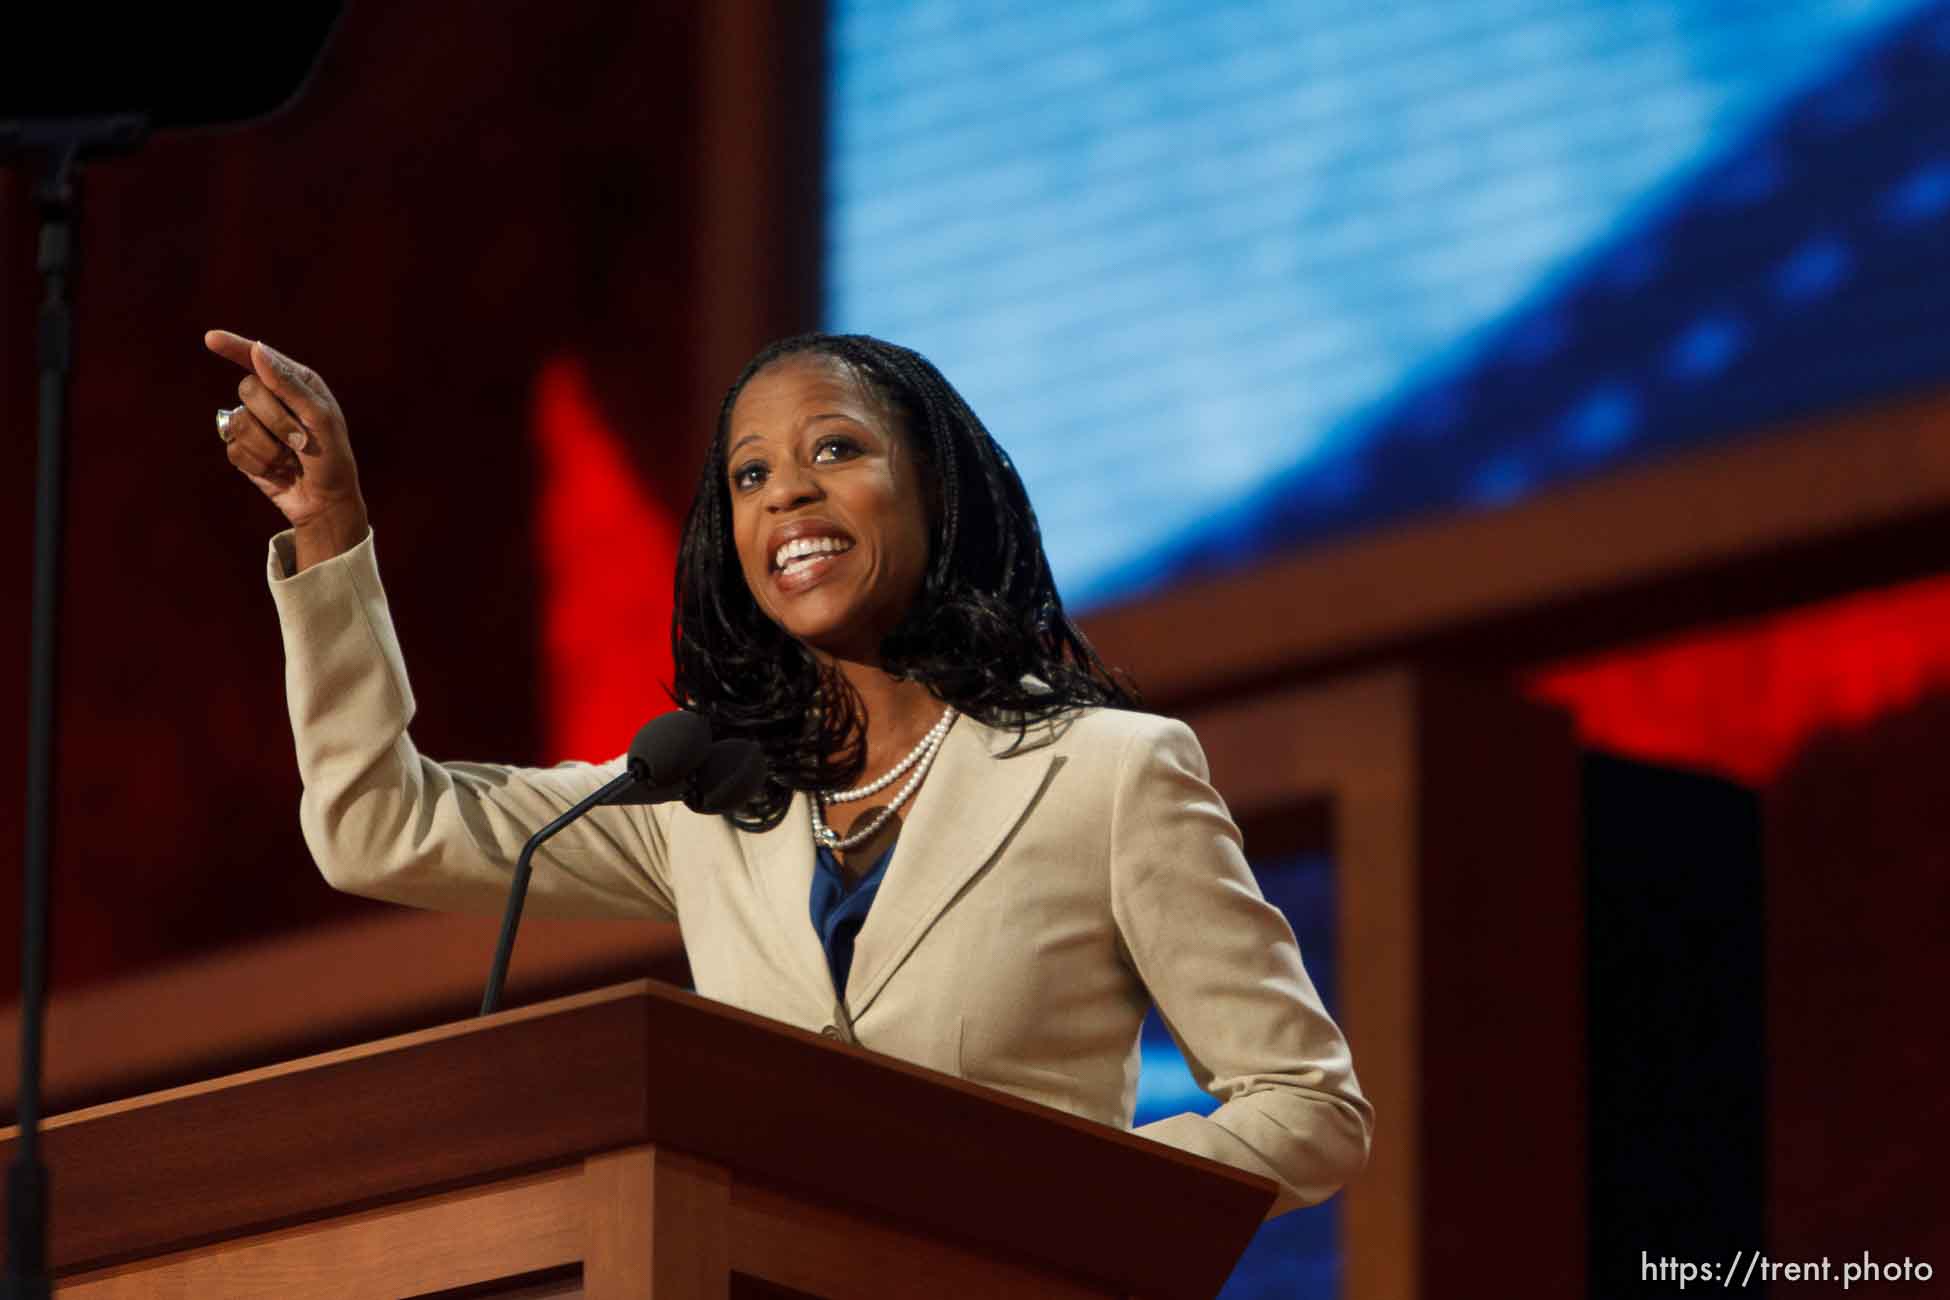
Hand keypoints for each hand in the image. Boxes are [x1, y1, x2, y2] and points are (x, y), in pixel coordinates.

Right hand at [205, 330, 367, 568]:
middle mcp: (273, 398)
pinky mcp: (243, 449)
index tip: (211, 338)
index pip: (258, 358)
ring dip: (268, 447)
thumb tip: (258, 350)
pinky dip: (258, 463)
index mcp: (296, 383)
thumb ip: (289, 385)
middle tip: (300, 442)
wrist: (325, 502)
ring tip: (290, 459)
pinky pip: (233, 448)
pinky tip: (276, 470)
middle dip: (275, 420)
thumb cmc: (332, 457)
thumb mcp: (320, 419)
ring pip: (238, 421)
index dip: (234, 347)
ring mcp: (255, 424)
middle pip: (248, 390)